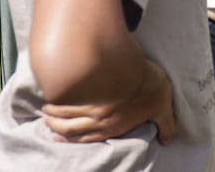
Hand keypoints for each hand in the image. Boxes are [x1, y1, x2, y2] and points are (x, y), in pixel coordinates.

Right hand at [42, 58, 175, 144]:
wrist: (147, 74)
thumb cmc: (156, 90)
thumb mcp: (163, 110)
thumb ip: (165, 126)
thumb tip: (168, 141)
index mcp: (115, 127)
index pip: (87, 138)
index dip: (70, 139)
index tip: (57, 137)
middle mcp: (101, 121)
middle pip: (70, 129)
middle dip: (56, 127)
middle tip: (47, 121)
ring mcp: (94, 108)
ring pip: (66, 116)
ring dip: (54, 114)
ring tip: (46, 109)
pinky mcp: (90, 93)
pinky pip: (69, 101)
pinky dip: (58, 101)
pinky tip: (51, 97)